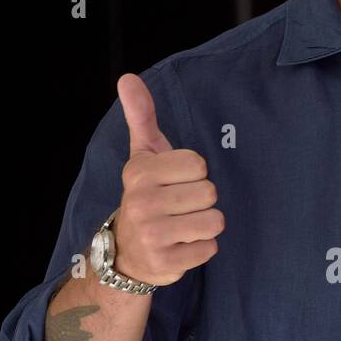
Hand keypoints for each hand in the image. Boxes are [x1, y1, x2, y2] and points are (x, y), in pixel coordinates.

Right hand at [113, 72, 225, 287]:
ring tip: (183, 226)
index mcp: (140, 172)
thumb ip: (141, 116)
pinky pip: (210, 248)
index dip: (194, 174)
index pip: (198, 164)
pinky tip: (181, 245)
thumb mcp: (143, 156)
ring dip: (205, 225)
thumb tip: (127, 77)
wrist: (127, 252)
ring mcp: (152, 235)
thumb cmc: (147, 195)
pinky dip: (201, 248)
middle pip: (209, 193)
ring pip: (214, 221)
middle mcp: (142, 202)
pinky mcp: (166, 263)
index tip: (174, 183)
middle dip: (202, 202)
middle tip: (179, 208)